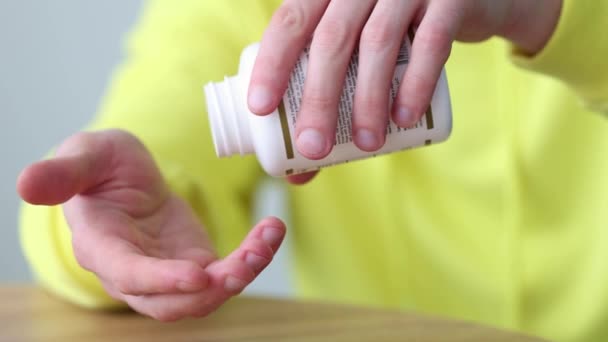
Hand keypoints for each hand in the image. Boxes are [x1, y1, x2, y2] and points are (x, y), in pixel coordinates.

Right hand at [17, 129, 285, 320]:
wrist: (130, 178)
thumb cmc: (103, 166)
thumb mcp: (86, 155)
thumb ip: (64, 172)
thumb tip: (26, 183)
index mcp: (101, 247)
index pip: (127, 274)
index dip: (160, 279)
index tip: (198, 273)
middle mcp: (134, 272)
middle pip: (169, 303)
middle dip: (210, 290)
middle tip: (247, 260)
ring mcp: (167, 274)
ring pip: (202, 297)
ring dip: (239, 275)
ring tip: (267, 240)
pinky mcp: (195, 264)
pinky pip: (226, 273)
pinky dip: (252, 257)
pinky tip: (272, 230)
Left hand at [248, 0, 561, 159]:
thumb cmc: (396, 35)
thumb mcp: (358, 55)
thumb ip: (332, 100)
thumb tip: (297, 172)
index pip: (290, 20)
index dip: (271, 63)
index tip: (260, 109)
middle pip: (332, 39)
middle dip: (319, 98)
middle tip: (314, 147)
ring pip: (378, 41)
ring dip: (368, 99)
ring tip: (367, 146)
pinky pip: (431, 41)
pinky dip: (417, 82)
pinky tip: (405, 118)